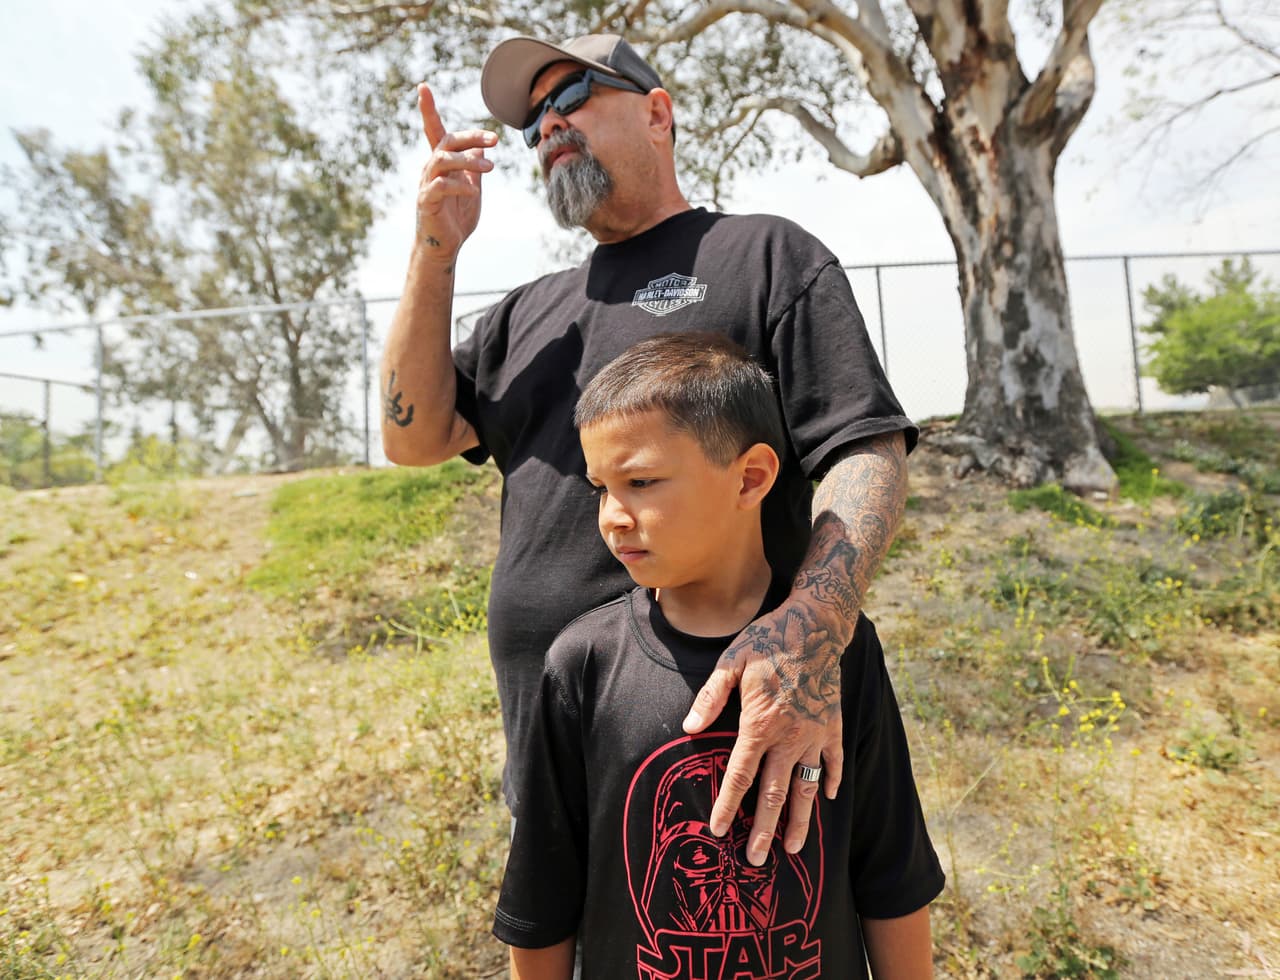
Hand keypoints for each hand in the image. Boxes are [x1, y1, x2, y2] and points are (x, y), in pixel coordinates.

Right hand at [413, 83, 496, 262]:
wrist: (445, 247)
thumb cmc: (456, 217)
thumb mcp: (472, 187)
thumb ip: (475, 167)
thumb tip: (482, 146)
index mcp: (441, 163)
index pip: (434, 131)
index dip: (428, 109)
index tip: (423, 86)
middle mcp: (430, 169)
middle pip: (446, 141)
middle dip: (470, 137)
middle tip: (495, 140)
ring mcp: (426, 184)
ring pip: (442, 160)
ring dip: (467, 160)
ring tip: (491, 167)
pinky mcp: (426, 202)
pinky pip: (440, 186)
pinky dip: (459, 185)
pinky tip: (473, 191)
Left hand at [683, 596, 844, 865]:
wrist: (815, 625)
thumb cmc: (768, 642)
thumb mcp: (731, 662)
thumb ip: (710, 698)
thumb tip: (689, 728)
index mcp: (761, 724)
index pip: (740, 775)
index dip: (728, 805)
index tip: (719, 830)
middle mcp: (790, 737)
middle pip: (775, 794)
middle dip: (764, 830)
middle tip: (756, 859)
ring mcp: (816, 734)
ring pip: (807, 788)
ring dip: (799, 820)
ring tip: (793, 848)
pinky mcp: (833, 726)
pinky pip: (833, 762)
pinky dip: (830, 781)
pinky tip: (826, 799)